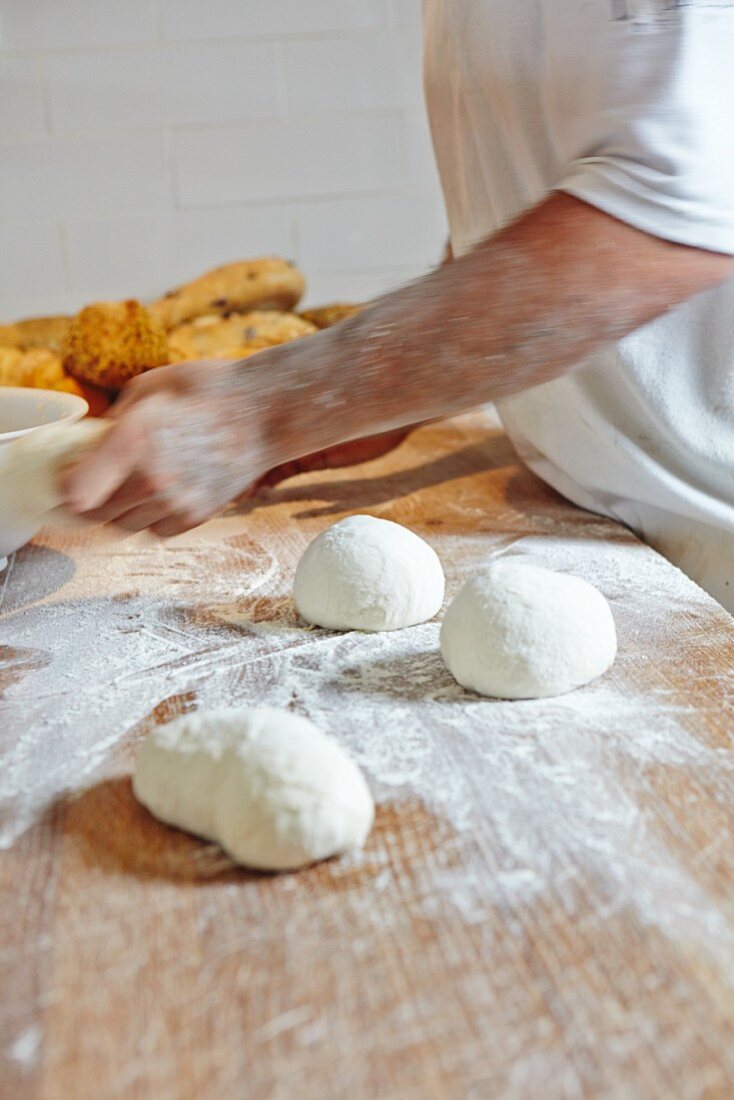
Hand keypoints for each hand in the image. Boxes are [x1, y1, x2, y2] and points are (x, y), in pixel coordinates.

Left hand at [62, 357, 278, 535]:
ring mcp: (176, 502)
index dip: (63, 487)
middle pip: (93, 515)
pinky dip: (151, 517)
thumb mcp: (147, 389)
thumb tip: (90, 446)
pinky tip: (160, 492)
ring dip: (119, 509)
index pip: (73, 493)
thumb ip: (113, 422)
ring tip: (132, 483)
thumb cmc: (206, 390)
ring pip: (123, 527)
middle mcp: (152, 478)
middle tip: (95, 479)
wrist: (264, 412)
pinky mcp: (196, 516)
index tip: (67, 475)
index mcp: (132, 440)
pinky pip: (155, 531)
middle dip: (87, 499)